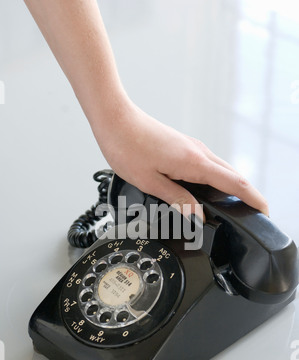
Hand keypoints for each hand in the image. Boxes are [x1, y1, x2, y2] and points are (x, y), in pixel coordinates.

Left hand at [94, 98, 268, 221]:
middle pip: (232, 175)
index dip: (252, 198)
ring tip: (233, 205)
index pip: (233, 182)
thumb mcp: (150, 182)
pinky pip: (208, 164)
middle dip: (246, 193)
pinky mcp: (184, 146)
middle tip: (253, 211)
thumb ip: (177, 200)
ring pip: (221, 169)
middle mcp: (198, 152)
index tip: (263, 210)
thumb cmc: (127, 147)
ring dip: (231, 186)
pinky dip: (216, 178)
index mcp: (194, 162)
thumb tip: (197, 215)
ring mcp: (192, 147)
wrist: (115, 119)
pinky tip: (208, 189)